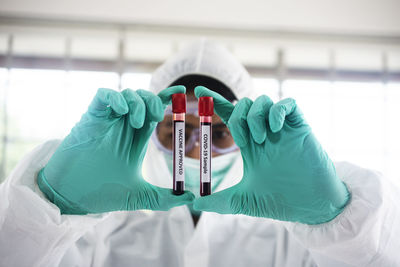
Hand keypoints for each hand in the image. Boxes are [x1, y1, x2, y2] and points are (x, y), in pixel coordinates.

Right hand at [38, 86, 193, 213]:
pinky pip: (104, 95)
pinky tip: (122, 112)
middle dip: (154, 100)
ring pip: (126, 94)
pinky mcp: (91, 117)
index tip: (181, 91)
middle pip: (143, 98)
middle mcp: (123, 126)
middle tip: (157, 116)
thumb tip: (190, 199)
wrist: (72, 196)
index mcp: (136, 138)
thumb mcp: (139, 196)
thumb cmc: (102, 193)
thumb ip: (163, 198)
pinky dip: (116, 98)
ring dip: (137, 102)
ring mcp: (107, 120)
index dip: (167, 99)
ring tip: (138, 122)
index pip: (155, 112)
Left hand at [193, 86, 349, 223]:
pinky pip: (287, 103)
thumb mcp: (244, 200)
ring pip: (262, 101)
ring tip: (261, 139)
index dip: (215, 102)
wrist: (311, 206)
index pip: (230, 116)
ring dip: (255, 116)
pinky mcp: (300, 127)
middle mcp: (264, 132)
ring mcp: (282, 128)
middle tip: (244, 140)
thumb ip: (220, 201)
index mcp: (250, 144)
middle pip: (244, 104)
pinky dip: (277, 111)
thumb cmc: (280, 201)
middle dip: (238, 116)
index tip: (200, 90)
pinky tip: (275, 129)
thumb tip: (194, 204)